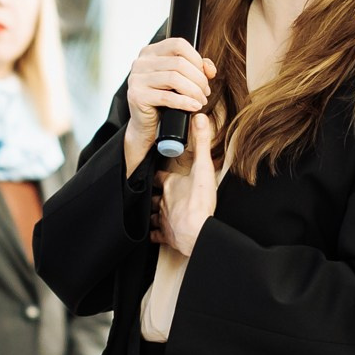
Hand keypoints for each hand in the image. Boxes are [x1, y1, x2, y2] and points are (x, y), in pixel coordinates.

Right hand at [122, 37, 214, 171]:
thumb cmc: (164, 99)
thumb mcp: (182, 79)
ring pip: (174, 78)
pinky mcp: (137, 96)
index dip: (196, 58)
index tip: (205, 75)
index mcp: (150, 52)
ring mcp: (136, 78)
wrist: (146, 124)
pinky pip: (167, 97)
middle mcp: (141, 62)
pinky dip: (185, 102)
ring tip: (201, 101)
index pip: (178, 44)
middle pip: (179, 63)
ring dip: (193, 91)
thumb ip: (197, 68)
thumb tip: (210, 68)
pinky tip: (194, 107)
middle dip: (198, 79)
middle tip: (205, 93)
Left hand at [150, 113, 217, 255]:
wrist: (197, 231)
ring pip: (151, 215)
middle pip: (153, 196)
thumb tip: (199, 118)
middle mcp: (163, 201)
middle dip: (153, 194)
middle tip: (154, 193)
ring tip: (151, 212)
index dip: (158, 173)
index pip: (159, 176)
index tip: (158, 172)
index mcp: (170, 184)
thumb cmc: (199, 202)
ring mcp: (162, 219)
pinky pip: (155, 235)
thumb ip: (202, 143)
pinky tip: (152, 234)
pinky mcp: (166, 236)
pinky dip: (153, 234)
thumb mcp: (203, 168)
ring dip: (151, 214)